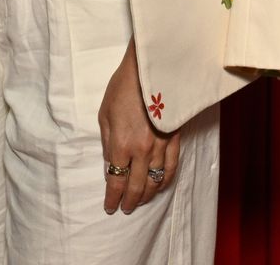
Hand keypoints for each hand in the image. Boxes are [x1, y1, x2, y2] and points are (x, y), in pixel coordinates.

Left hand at [98, 37, 179, 214]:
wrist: (150, 71)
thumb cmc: (122, 88)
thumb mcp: (105, 114)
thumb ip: (108, 144)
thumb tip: (110, 165)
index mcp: (122, 144)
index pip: (116, 180)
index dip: (112, 197)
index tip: (109, 207)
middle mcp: (142, 151)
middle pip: (136, 186)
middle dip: (129, 201)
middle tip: (124, 208)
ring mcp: (160, 147)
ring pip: (155, 181)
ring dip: (146, 195)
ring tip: (139, 201)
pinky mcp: (174, 140)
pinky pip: (171, 169)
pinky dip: (165, 182)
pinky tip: (159, 187)